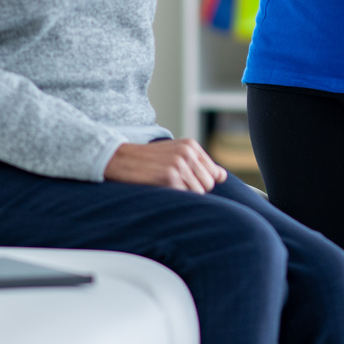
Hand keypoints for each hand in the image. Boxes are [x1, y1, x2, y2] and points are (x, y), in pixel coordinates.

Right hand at [103, 138, 227, 191]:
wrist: (121, 158)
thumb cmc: (149, 159)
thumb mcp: (175, 153)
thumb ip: (199, 162)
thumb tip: (222, 176)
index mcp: (191, 145)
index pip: (214, 173)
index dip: (202, 182)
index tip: (187, 181)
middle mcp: (188, 153)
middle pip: (208, 184)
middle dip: (195, 189)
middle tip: (175, 185)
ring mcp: (179, 165)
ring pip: (198, 192)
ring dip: (185, 195)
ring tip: (168, 186)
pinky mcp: (170, 177)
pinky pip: (185, 197)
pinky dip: (176, 198)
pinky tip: (163, 189)